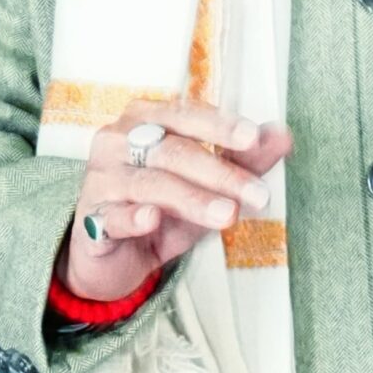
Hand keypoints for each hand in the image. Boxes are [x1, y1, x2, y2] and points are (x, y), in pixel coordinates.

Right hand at [59, 98, 293, 303]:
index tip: (253, 138)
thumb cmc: (163, 209)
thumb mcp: (209, 187)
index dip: (220, 126)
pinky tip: (151, 218)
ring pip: (150, 184)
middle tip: (258, 194)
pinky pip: (112, 217)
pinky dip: (133, 217)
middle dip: (220, 172)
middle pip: (172, 150)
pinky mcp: (89, 219)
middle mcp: (116, 141)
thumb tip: (282, 135)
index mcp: (145, 119)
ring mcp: (99, 179)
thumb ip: (244, 161)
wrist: (112, 258)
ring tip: (228, 215)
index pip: (185, 115)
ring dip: (193, 199)